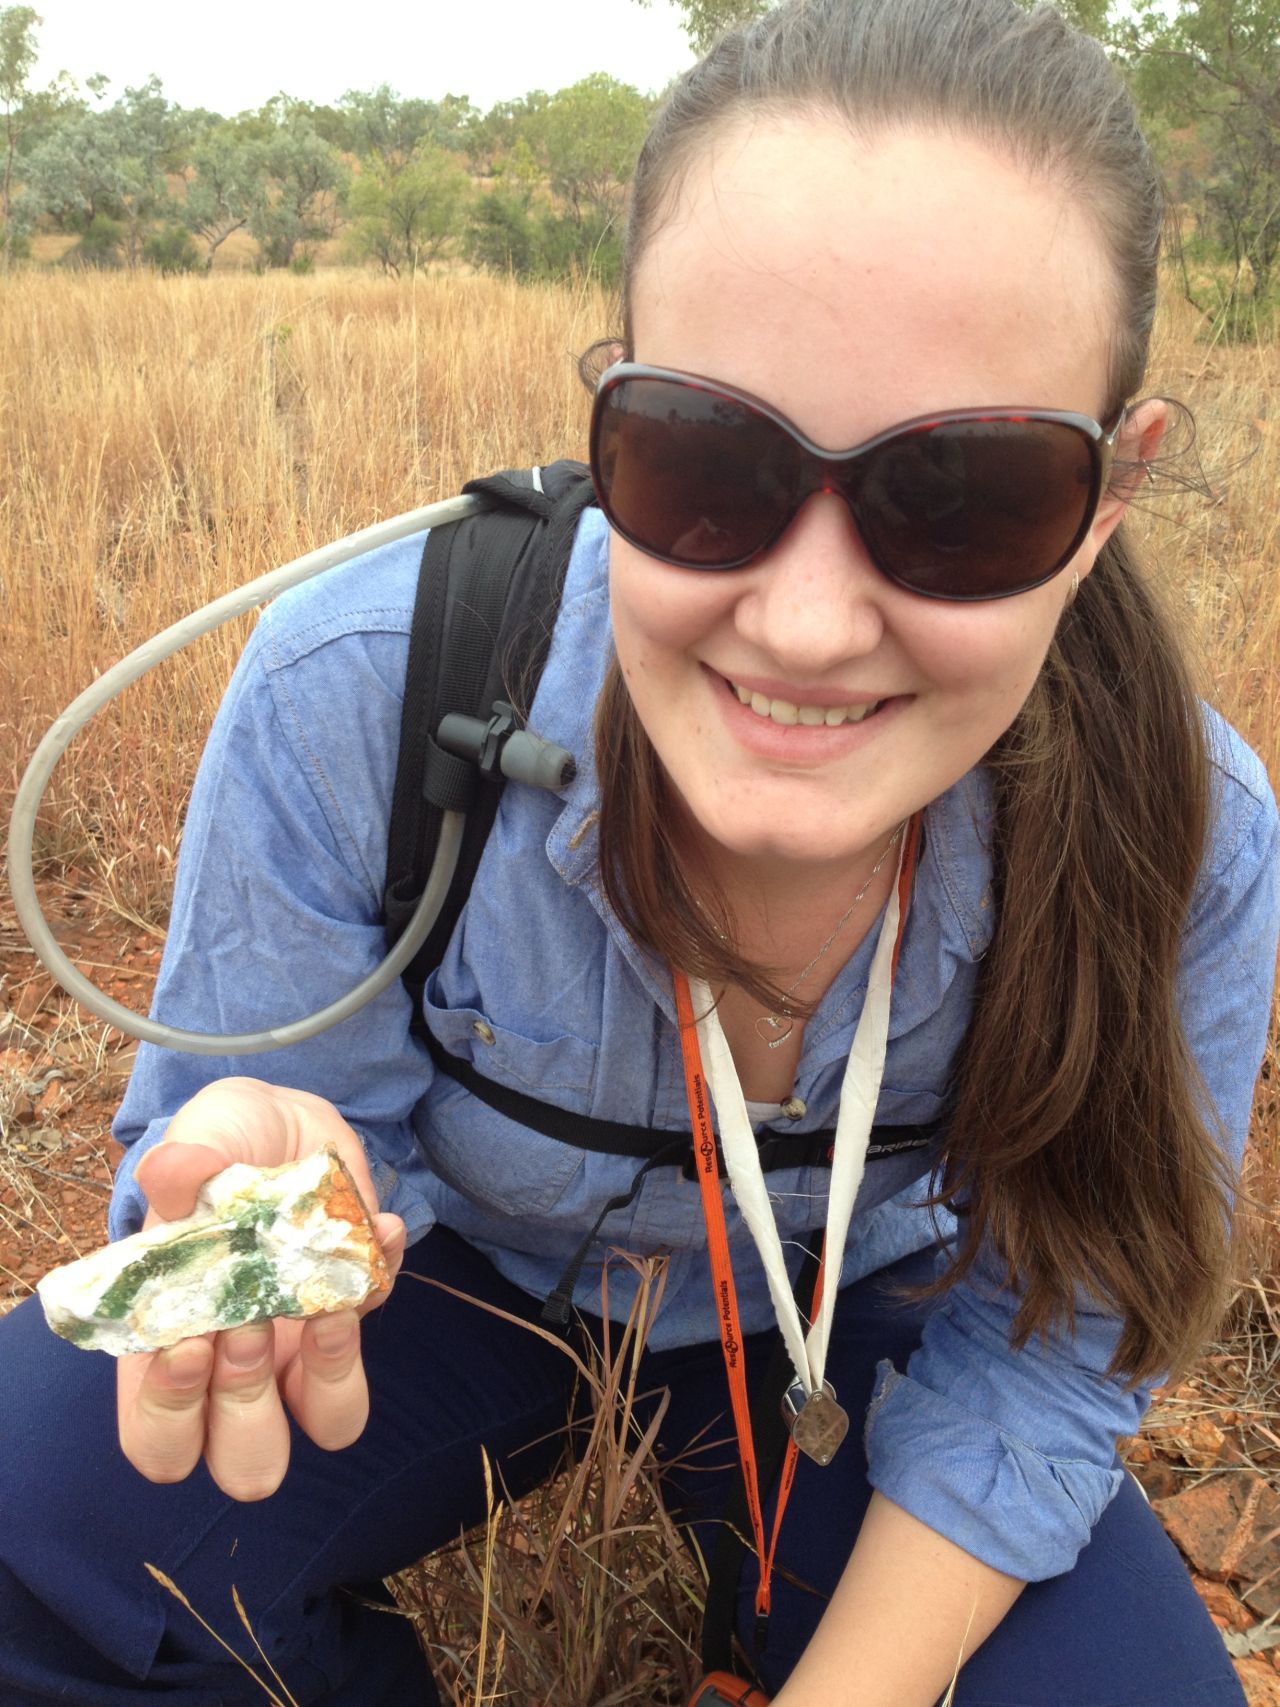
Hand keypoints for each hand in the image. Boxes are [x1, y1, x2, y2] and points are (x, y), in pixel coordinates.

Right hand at [116, 1077, 405, 1500]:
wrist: (278, 1126)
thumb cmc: (214, 1151)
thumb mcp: (193, 1145)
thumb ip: (180, 1166)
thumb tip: (172, 1168)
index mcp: (167, 1353)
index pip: (160, 1444)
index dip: (173, 1417)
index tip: (191, 1342)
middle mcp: (236, 1372)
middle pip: (247, 1463)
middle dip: (250, 1404)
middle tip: (250, 1328)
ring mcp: (304, 1349)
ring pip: (333, 1423)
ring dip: (332, 1375)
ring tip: (324, 1309)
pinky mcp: (357, 1309)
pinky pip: (378, 1318)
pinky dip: (380, 1277)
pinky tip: (376, 1226)